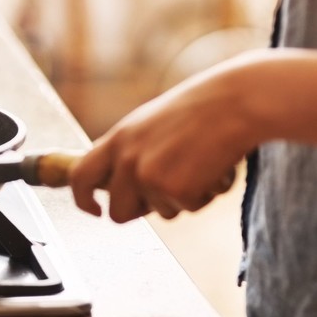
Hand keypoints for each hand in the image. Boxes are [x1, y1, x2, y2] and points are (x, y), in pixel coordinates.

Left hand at [69, 59, 256, 222]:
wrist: (235, 102)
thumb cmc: (200, 109)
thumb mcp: (149, 124)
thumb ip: (130, 152)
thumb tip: (118, 185)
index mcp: (117, 139)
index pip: (80, 177)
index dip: (82, 200)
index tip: (94, 210)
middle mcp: (127, 160)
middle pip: (118, 213)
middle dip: (141, 212)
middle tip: (169, 191)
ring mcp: (149, 177)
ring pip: (161, 214)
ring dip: (182, 198)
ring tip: (199, 164)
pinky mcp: (176, 191)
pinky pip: (189, 209)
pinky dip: (205, 195)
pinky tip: (214, 168)